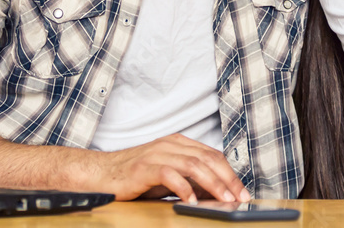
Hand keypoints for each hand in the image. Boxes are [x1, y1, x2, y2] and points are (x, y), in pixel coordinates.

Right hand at [91, 133, 248, 202]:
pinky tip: (191, 200)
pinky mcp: (143, 167)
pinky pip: (169, 174)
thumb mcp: (168, 177)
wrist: (101, 174)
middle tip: (239, 197)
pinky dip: (183, 187)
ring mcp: (157, 154)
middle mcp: (170, 145)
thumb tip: (217, 192)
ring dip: (212, 183)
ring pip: (193, 164)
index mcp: (179, 143)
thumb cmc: (135, 177)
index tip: (242, 190)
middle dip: (227, 179)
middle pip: (207, 158)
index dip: (230, 173)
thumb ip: (190, 180)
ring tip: (223, 199)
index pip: (212, 155)